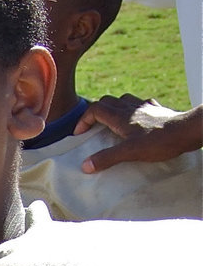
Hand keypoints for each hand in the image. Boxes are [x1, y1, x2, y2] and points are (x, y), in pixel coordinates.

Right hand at [74, 95, 202, 170]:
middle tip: (91, 127)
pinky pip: (139, 104)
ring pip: (122, 100)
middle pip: (106, 102)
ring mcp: (144, 106)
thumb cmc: (159, 141)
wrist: (186, 131)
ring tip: (111, 122)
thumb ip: (107, 158)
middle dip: (95, 113)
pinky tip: (134, 118)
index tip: (79, 134)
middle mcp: (130, 107)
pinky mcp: (156, 110)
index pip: (95, 110)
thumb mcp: (130, 152)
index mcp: (121, 116)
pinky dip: (131, 109)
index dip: (83, 120)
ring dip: (112, 108)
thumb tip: (86, 165)